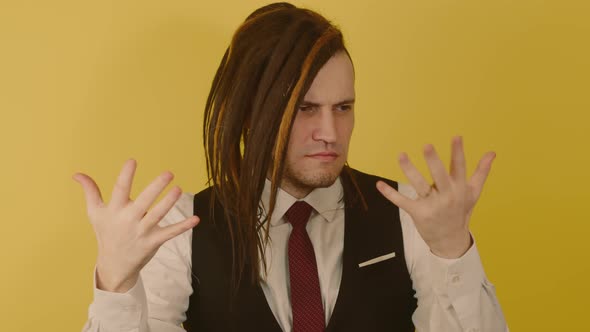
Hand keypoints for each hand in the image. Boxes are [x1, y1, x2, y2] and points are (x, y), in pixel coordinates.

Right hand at [73, 159, 199, 291]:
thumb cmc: (106, 233)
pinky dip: (183, 227)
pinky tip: (196, 219)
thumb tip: (77, 174)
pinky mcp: (153, 242)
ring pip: (157, 215)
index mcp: (114, 210)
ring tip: (179, 190)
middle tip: (169, 173)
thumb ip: (90, 192)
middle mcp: (128, 220)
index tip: (132, 160)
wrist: (113, 265)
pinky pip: (170, 233)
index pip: (120, 190)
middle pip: (143, 201)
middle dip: (156, 187)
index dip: (126, 175)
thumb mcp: (95, 213)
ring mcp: (141, 232)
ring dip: (169, 203)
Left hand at [376, 136, 494, 257]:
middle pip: (439, 176)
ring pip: (419, 185)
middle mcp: (447, 196)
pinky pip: (402, 202)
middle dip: (434, 161)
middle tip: (427, 145)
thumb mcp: (473, 193)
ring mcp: (432, 205)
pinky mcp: (418, 213)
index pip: (459, 168)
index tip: (456, 137)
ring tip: (401, 155)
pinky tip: (379, 184)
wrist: (451, 241)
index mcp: (460, 189)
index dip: (458, 153)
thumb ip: (481, 172)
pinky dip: (390, 193)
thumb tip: (492, 152)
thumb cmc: (461, 212)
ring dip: (409, 170)